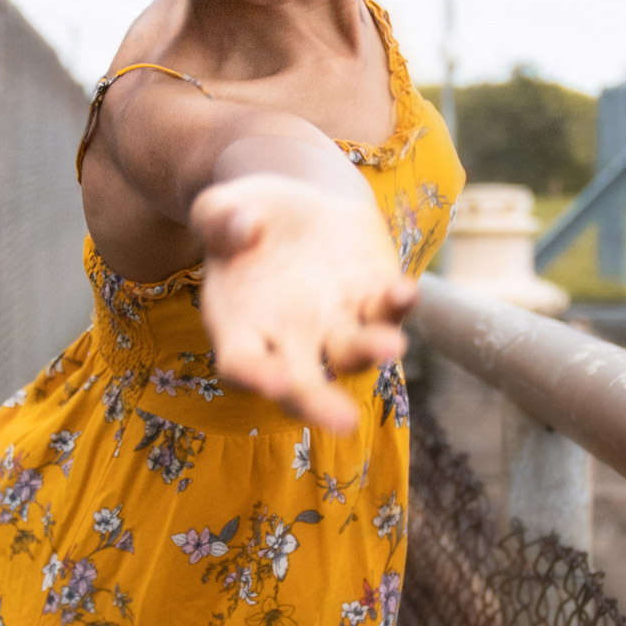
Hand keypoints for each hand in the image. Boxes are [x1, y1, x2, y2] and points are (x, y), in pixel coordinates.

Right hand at [191, 175, 416, 433]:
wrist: (298, 204)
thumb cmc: (247, 216)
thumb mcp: (219, 208)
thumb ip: (219, 220)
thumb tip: (247, 228)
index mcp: (240, 327)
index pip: (243, 365)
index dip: (257, 378)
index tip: (274, 380)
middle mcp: (290, 340)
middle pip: (304, 386)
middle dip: (322, 404)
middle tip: (345, 421)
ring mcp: (337, 322)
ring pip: (354, 352)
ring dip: (371, 350)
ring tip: (391, 344)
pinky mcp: (373, 294)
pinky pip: (388, 307)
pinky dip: (398, 303)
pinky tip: (405, 291)